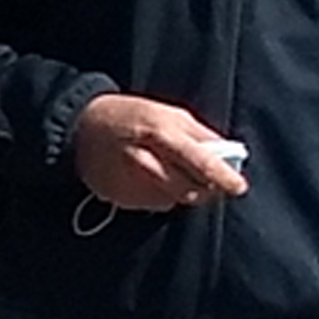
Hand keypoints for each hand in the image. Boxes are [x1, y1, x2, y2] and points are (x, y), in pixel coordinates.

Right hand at [71, 93, 248, 213]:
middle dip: (204, 190)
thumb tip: (229, 156)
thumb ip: (199, 135)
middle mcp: (143, 159)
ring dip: (180, 193)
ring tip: (172, 174)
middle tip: (209, 184)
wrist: (80, 128)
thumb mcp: (168, 113)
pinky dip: (158, 196)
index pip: (200, 161)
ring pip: (170, 201)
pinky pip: (150, 204)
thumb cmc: (130, 115)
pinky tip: (149, 179)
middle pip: (187, 190)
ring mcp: (127, 181)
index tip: (238, 187)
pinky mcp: (116, 196)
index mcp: (160, 132)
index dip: (222, 177)